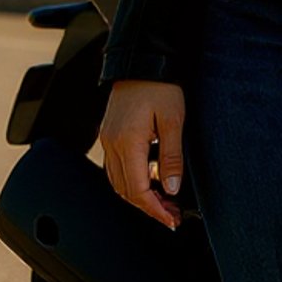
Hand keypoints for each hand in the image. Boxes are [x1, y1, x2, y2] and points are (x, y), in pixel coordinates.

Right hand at [98, 80, 185, 229]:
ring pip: (119, 182)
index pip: (137, 190)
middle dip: (148, 207)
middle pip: (125, 191)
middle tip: (171, 215)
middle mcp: (112, 145)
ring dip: (139, 195)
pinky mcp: (110, 135)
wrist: (143, 60)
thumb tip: (171, 188)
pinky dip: (132, 180)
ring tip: (164, 201)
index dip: (154, 209)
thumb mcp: (173, 120)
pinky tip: (151, 180)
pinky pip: (117, 168)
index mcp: (127, 143)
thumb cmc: (160, 86)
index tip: (171, 220)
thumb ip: (171, 157)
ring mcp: (108, 141)